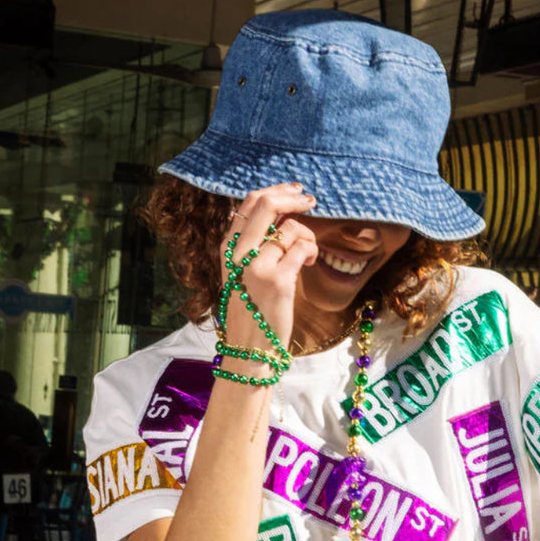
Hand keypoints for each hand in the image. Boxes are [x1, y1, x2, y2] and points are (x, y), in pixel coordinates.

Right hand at [220, 184, 317, 355]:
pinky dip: (311, 251)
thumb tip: (282, 217)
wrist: (249, 349)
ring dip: (307, 236)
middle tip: (310, 200)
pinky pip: (303, 248)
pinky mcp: (278, 281)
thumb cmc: (250, 313)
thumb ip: (253, 247)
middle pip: (266, 204)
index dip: (275, 191)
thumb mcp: (241, 275)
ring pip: (290, 228)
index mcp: (228, 249)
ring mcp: (257, 267)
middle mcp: (239, 254)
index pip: (248, 203)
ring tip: (306, 254)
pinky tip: (308, 264)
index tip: (293, 192)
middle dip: (293, 197)